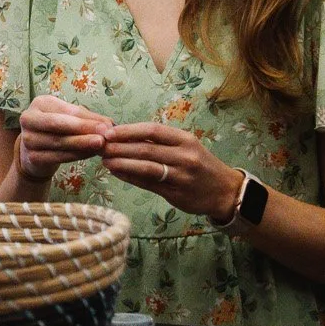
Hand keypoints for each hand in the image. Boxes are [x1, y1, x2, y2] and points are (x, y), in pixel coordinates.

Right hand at [14, 95, 112, 182]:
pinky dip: (76, 155)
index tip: (107, 126)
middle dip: (83, 131)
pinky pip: (58, 157)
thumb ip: (87, 119)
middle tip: (104, 136)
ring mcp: (28, 140)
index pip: (66, 112)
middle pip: (58, 126)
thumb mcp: (69, 117)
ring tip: (100, 145)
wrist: (36, 148)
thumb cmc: (56, 127)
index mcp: (39, 103)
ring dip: (82, 144)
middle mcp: (29, 119)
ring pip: (59, 143)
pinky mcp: (32, 157)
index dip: (87, 119)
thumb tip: (109, 124)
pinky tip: (90, 154)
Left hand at [99, 122, 244, 219]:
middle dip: (119, 147)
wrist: (224, 191)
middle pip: (146, 150)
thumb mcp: (187, 147)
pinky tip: (117, 173)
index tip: (109, 132)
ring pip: (146, 168)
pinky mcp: (176, 195)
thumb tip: (124, 136)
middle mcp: (185, 156)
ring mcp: (181, 177)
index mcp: (186, 140)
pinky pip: (148, 184)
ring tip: (104, 160)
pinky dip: (130, 178)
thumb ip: (160, 143)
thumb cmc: (200, 165)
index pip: (153, 131)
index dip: (128, 131)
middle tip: (99, 146)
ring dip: (122, 164)